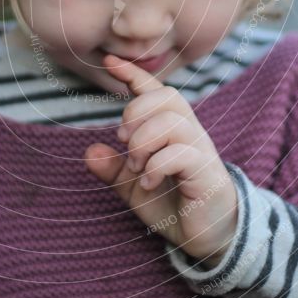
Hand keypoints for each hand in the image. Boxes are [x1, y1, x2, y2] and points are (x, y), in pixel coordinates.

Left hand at [83, 54, 238, 267]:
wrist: (204, 236)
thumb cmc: (171, 203)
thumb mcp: (133, 185)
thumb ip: (113, 168)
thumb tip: (90, 152)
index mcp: (172, 129)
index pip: (155, 91)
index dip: (133, 73)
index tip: (109, 61)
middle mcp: (189, 132)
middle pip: (166, 97)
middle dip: (136, 113)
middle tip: (124, 142)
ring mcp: (200, 151)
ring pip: (172, 122)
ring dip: (144, 142)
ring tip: (136, 167)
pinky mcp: (207, 173)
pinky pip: (181, 154)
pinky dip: (155, 166)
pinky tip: (147, 183)